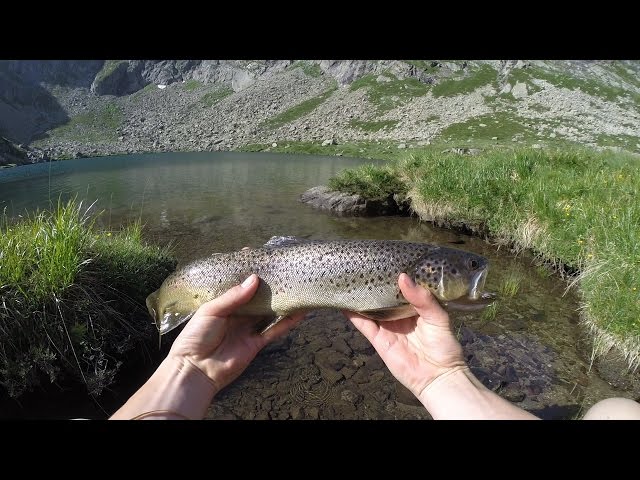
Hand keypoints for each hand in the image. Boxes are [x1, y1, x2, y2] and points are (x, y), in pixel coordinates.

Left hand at [168, 274, 304, 393]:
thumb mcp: (211, 311)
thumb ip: (233, 296)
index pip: (239, 285)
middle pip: (257, 298)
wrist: (196, 370)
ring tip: (297, 288)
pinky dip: (287, 322)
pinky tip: (300, 312)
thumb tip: (255, 279)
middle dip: (269, 286)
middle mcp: (238, 315)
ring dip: (282, 302)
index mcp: (223, 304)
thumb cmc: (196, 337)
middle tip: (284, 271)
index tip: (262, 259)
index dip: (249, 273)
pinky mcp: (257, 343)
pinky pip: (275, 330)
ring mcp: (248, 328)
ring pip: (269, 312)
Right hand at [344, 273, 465, 399]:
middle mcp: (399, 314)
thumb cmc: (444, 345)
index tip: (383, 260)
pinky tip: (343, 304)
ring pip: (370, 308)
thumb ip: (422, 298)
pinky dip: (353, 315)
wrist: (437, 376)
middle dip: (373, 284)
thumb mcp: (438, 317)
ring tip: (348, 281)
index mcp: (415, 306)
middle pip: (382, 296)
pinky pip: (364, 325)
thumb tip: (403, 277)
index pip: (401, 287)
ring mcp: (387, 326)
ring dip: (359, 297)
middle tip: (360, 267)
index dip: (392, 275)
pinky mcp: (379, 339)